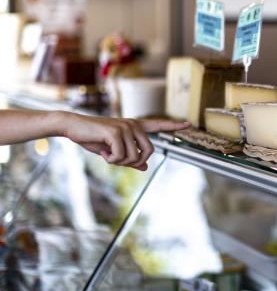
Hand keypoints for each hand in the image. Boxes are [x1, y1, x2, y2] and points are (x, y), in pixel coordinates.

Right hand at [60, 113, 189, 170]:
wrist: (73, 127)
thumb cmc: (93, 139)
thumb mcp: (113, 151)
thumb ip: (130, 158)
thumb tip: (145, 166)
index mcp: (135, 127)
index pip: (158, 125)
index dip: (173, 126)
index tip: (188, 124)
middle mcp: (134, 125)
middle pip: (148, 152)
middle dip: (133, 162)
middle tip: (117, 159)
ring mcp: (126, 127)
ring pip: (134, 157)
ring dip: (119, 161)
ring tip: (107, 152)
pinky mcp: (116, 132)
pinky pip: (121, 156)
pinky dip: (111, 159)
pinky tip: (103, 150)